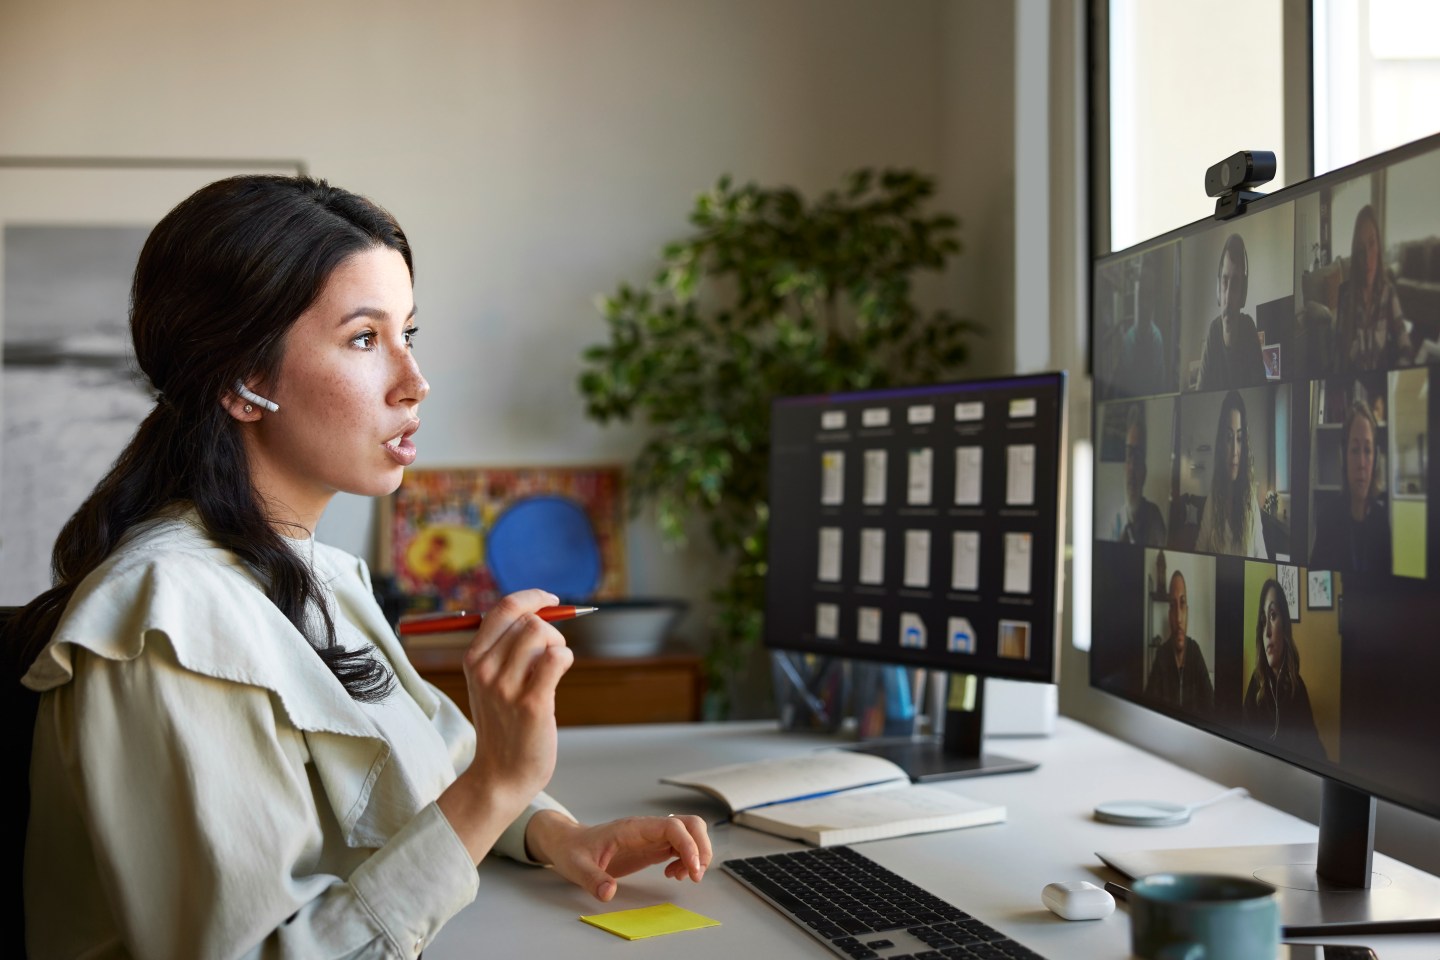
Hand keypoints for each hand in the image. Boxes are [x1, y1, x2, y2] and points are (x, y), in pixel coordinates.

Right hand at [453, 590, 573, 825]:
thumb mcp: (491, 682)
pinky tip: (561, 673)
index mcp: (474, 660)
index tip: (550, 600)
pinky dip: (565, 658)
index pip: (503, 609)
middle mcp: (485, 670)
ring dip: (558, 645)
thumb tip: (537, 612)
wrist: (501, 775)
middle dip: (550, 629)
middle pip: (528, 620)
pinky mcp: (531, 704)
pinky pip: (556, 658)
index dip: (532, 598)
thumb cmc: (504, 725)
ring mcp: (506, 687)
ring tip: (553, 670)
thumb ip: (505, 649)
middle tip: (552, 654)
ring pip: (543, 635)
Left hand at [525, 811, 712, 901]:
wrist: (569, 844)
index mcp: (633, 828)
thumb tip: (609, 892)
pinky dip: (687, 860)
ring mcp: (652, 836)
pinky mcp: (653, 847)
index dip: (688, 845)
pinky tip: (673, 874)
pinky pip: (681, 847)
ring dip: (697, 855)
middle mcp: (648, 829)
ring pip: (690, 834)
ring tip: (682, 876)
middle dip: (701, 848)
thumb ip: (593, 879)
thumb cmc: (573, 849)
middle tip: (694, 875)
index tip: (692, 869)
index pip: (672, 826)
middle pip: (690, 824)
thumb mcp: (577, 866)